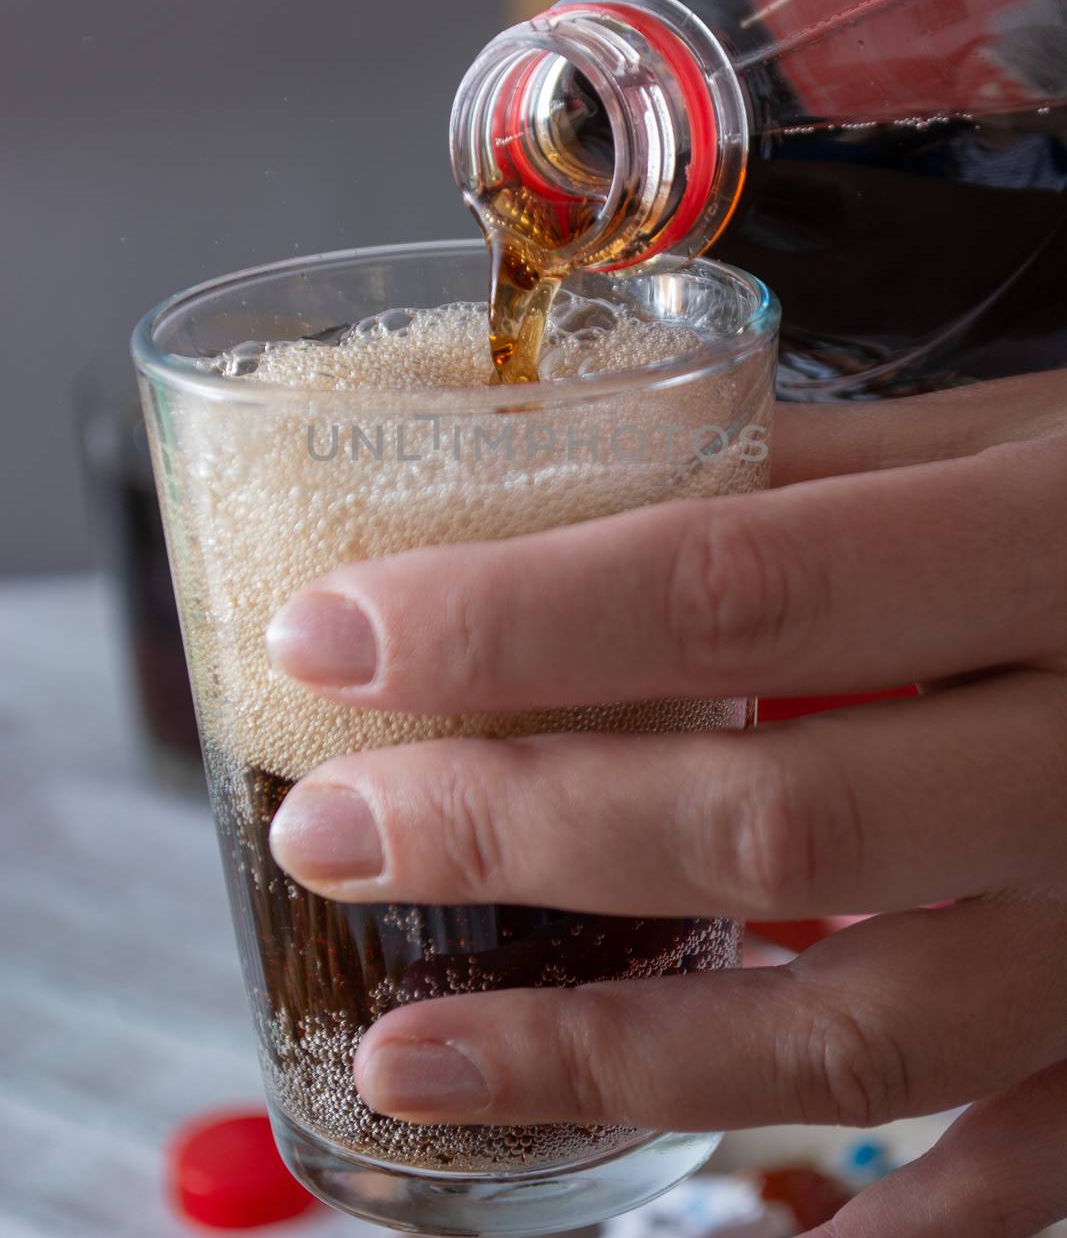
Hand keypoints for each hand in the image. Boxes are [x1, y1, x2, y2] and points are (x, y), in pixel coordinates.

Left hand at [266, 370, 1066, 1237]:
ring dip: (613, 1056)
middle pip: (767, 821)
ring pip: (852, 1034)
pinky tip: (713, 1231)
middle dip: (516, 832)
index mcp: (1061, 546)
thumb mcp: (1038, 437)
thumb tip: (594, 477)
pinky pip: (1008, 1176)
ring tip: (416, 1056)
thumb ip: (831, 470)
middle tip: (331, 826)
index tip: (332, 634)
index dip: (514, 621)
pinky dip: (866, 1223)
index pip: (734, 583)